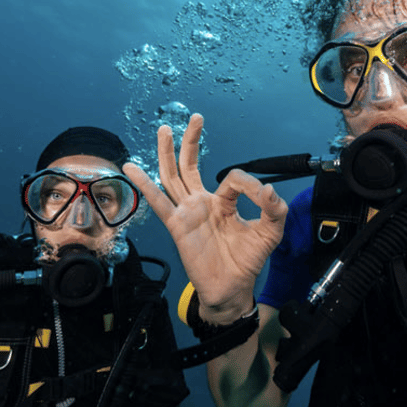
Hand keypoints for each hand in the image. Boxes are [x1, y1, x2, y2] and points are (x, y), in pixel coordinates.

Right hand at [124, 114, 287, 321]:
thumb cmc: (247, 261)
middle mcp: (201, 203)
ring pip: (173, 177)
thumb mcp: (269, 231)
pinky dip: (145, 184)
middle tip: (195, 118)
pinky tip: (132, 167)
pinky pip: (159, 202)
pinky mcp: (178, 226)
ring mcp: (187, 213)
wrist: (232, 288)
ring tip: (164, 129)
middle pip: (190, 165)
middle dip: (191, 141)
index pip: (230, 178)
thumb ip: (273, 209)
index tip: (262, 197)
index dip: (248, 184)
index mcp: (222, 202)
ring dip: (167, 153)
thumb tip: (268, 189)